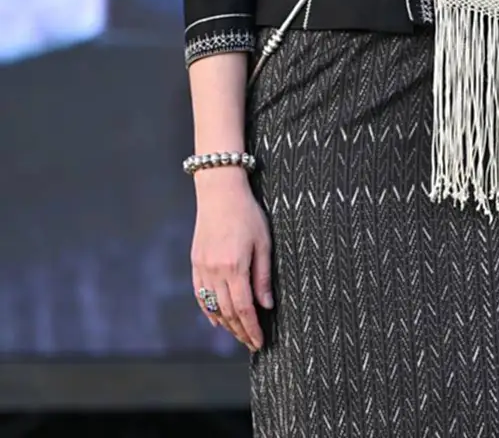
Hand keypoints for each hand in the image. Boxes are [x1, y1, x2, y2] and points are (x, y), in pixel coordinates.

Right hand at [191, 169, 273, 351]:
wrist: (220, 191)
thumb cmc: (247, 213)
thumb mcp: (263, 242)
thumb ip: (263, 276)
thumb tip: (267, 306)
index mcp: (235, 267)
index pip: (243, 308)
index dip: (252, 328)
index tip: (259, 342)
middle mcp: (215, 271)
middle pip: (227, 312)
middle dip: (240, 331)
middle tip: (251, 343)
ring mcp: (202, 268)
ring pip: (212, 306)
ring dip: (226, 324)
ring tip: (238, 334)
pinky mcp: (195, 262)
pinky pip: (200, 294)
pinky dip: (208, 310)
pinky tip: (216, 319)